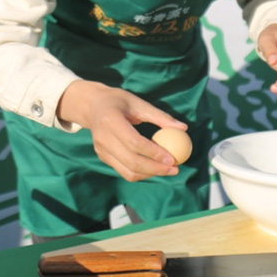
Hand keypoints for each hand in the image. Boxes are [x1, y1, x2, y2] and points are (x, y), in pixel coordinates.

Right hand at [56, 80, 186, 181]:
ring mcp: (101, 150)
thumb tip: (183, 128)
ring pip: (127, 172)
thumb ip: (160, 116)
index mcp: (111, 120)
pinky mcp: (103, 157)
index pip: (134, 143)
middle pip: (131, 161)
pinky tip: (154, 168)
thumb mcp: (138, 103)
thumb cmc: (119, 101)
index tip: (172, 158)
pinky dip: (141, 173)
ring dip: (150, 174)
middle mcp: (103, 138)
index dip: (154, 153)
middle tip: (175, 169)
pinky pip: (124, 171)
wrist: (92, 106)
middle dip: (156, 169)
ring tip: (168, 170)